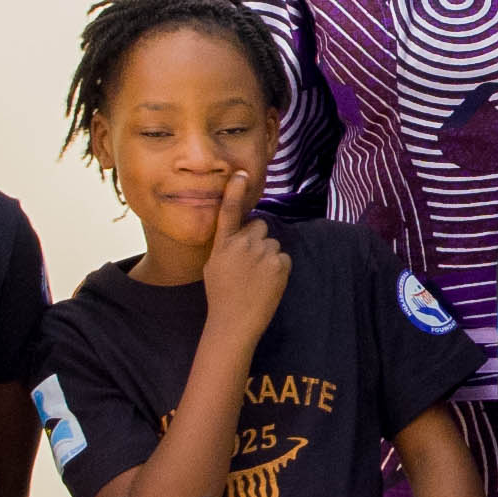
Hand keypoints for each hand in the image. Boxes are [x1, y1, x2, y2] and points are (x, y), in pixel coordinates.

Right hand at [200, 169, 291, 334]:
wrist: (234, 322)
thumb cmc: (221, 295)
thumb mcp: (214, 265)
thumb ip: (226, 244)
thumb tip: (241, 232)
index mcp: (223, 244)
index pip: (229, 212)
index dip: (234, 191)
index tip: (241, 174)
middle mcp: (243, 244)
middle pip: (259, 225)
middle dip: (258, 238)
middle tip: (249, 262)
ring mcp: (263, 254)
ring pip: (272, 243)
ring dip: (268, 255)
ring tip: (256, 277)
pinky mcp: (280, 264)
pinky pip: (283, 257)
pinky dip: (279, 268)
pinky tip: (267, 283)